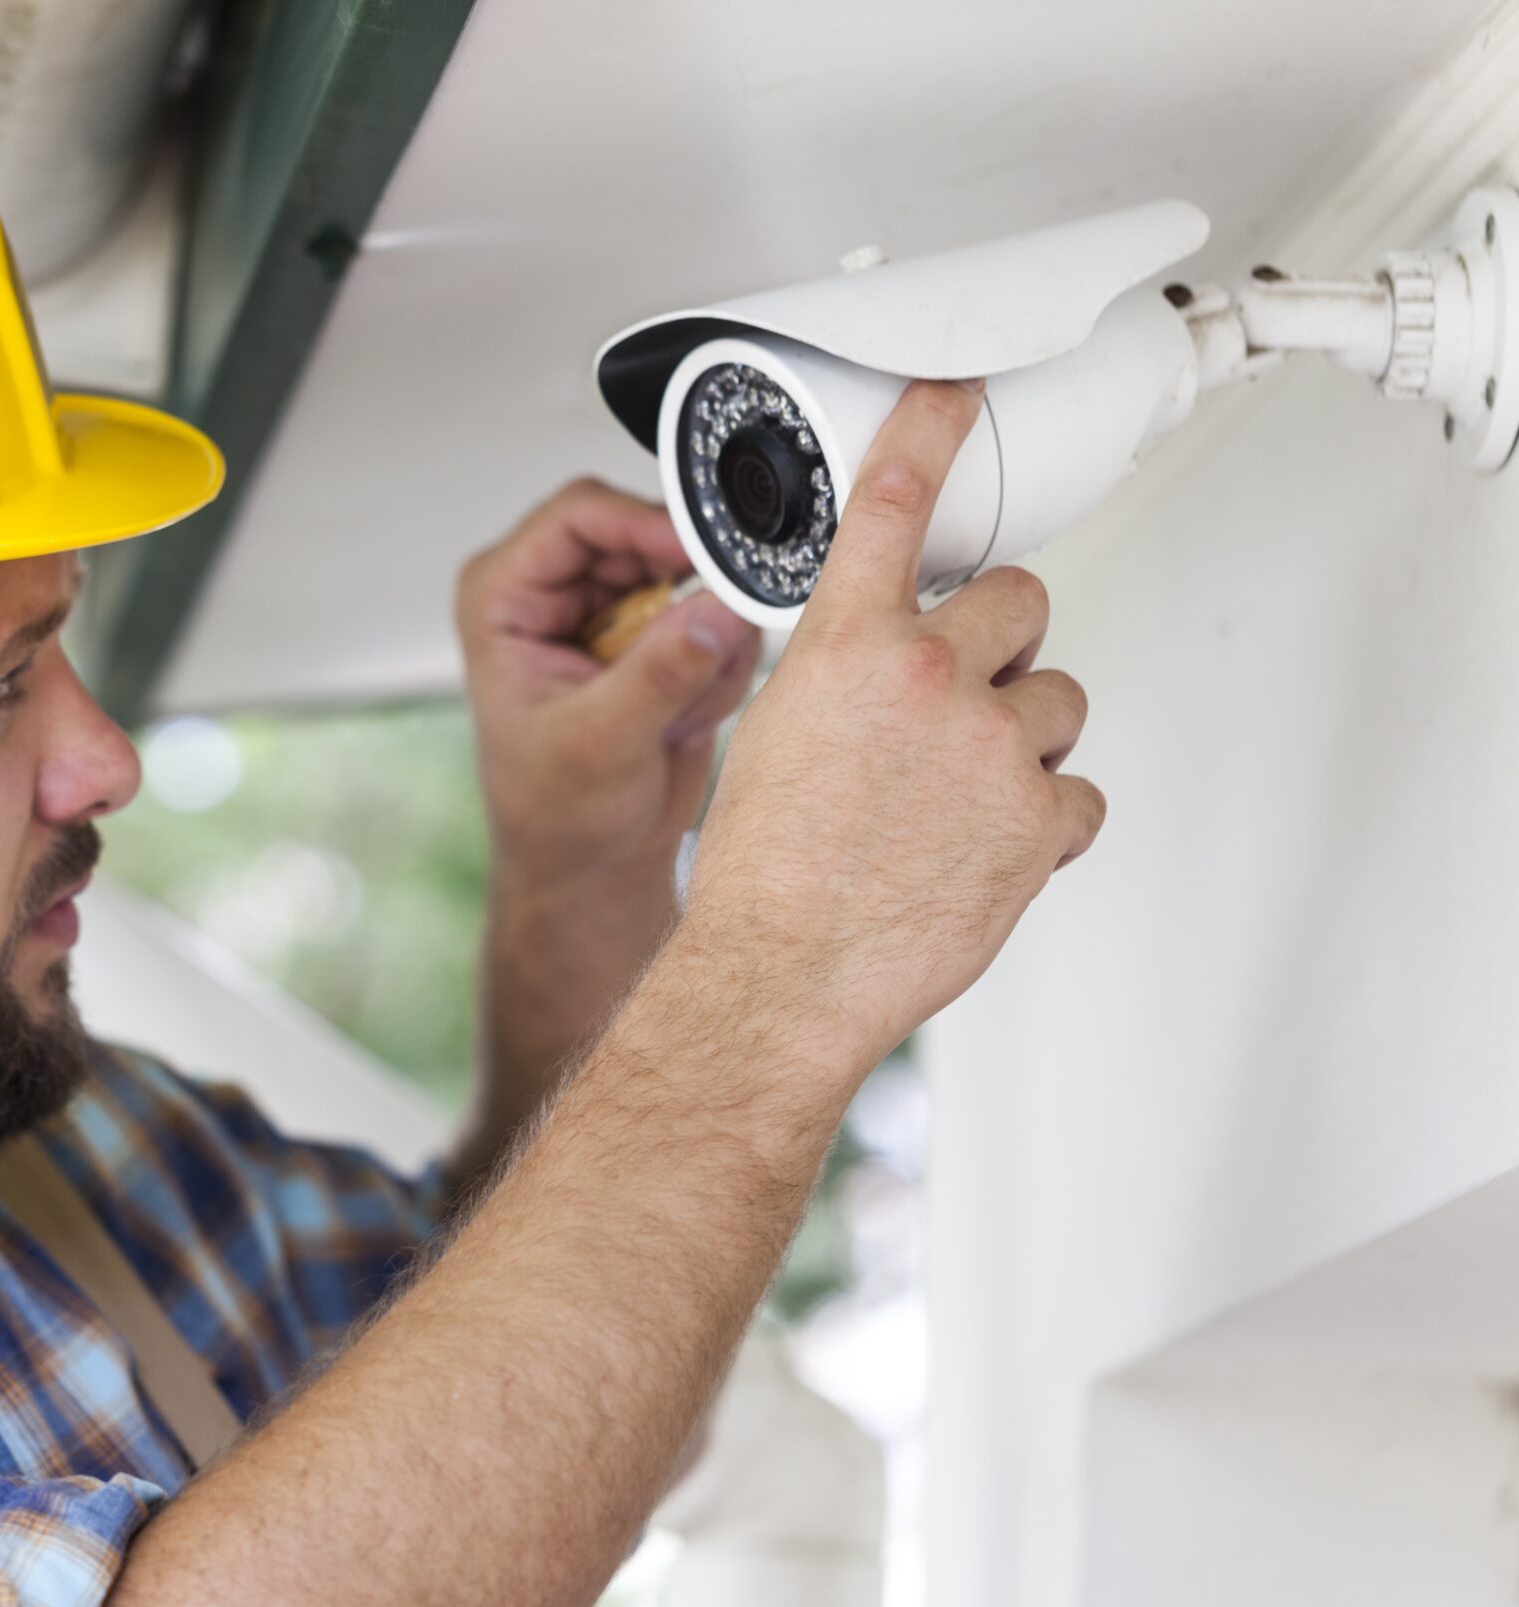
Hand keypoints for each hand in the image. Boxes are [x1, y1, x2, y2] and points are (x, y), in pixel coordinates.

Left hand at [455, 478, 761, 894]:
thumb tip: (715, 610)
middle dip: (685, 600)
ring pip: (694, 577)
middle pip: (648, 535)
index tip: (701, 557)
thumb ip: (658, 673)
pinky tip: (682, 722)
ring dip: (703, 648)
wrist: (592, 865)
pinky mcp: (659, 634)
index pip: (579, 515)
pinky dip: (718, 671)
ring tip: (675, 716)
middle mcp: (556, 590)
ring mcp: (612, 609)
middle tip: (708, 656)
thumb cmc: (555, 813)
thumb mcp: (600, 743)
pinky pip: (719, 618)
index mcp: (505, 596)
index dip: (645, 525)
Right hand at [678, 381, 1104, 1077]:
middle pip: (1020, 599)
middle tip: (957, 705)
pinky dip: (1044, 823)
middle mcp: (929, 678)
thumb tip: (887, 665)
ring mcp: (995, 747)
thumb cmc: (764, 873)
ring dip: (1024, 738)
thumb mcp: (775, 735)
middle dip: (1000, 645)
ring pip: (1060, 699)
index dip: (930, 431)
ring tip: (959, 799)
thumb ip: (843, 675)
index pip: (894, 504)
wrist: (784, 972)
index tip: (956, 394)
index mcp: (846, 647)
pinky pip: (1080, 795)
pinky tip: (983, 850)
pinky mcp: (1042, 820)